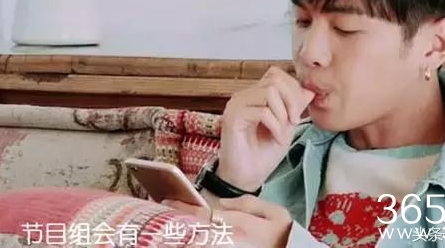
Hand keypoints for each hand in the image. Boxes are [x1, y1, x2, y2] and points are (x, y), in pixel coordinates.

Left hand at [165, 196, 292, 247]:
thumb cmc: (284, 237)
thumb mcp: (275, 213)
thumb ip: (248, 203)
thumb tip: (222, 202)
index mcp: (238, 225)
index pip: (203, 213)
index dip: (182, 207)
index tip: (166, 200)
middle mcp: (228, 241)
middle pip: (194, 231)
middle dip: (175, 222)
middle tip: (159, 214)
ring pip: (196, 243)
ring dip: (180, 237)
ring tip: (164, 231)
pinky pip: (205, 247)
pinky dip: (193, 242)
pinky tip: (184, 239)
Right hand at [217, 66, 314, 191]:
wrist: (247, 178)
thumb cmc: (264, 154)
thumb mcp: (287, 126)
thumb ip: (295, 107)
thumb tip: (309, 89)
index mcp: (255, 95)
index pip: (276, 74)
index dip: (293, 89)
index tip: (298, 113)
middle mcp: (244, 96)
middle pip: (274, 79)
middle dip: (292, 100)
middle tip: (295, 121)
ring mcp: (236, 105)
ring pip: (269, 91)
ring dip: (283, 114)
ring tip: (283, 132)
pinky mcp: (232, 117)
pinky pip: (262, 111)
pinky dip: (276, 126)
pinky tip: (277, 139)